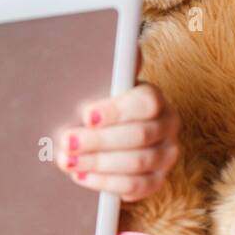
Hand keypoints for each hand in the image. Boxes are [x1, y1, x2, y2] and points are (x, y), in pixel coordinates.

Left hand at [56, 73, 179, 201]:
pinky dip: (107, 183)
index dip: (116, 111)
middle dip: (98, 141)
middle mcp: (168, 125)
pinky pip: (137, 187)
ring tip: (68, 161)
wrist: (109, 134)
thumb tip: (120, 48)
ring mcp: (166, 155)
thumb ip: (110, 69)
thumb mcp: (103, 86)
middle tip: (67, 142)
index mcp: (155, 98)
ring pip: (137, 163)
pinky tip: (82, 176)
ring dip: (98, 163)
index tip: (87, 116)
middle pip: (139, 136)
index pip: (146, 103)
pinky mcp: (157, 180)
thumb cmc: (102, 106)